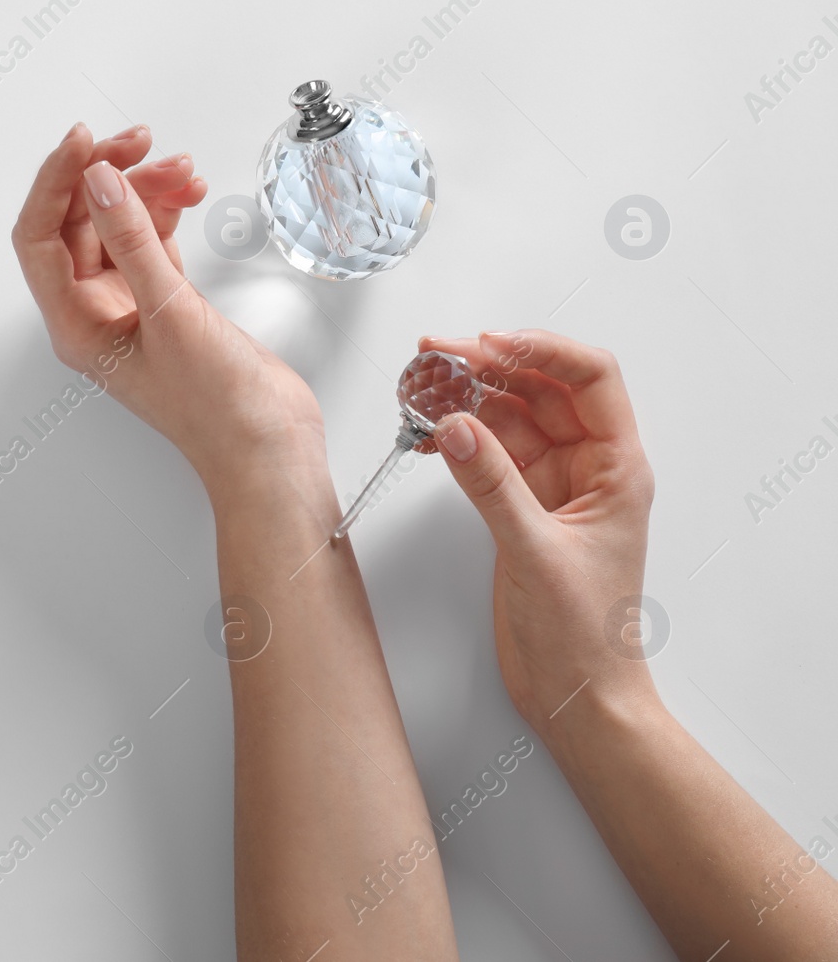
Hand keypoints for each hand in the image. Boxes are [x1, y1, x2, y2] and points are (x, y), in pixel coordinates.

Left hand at [10, 123, 324, 492]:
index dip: (55, 182)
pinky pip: (152, 240)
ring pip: (119, 226)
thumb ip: (132, 241)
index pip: (39, 237)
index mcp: (76, 326)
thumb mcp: (170, 313)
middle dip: (108, 176)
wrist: (271, 448)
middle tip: (141, 142)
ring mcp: (132, 307)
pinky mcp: (168, 303)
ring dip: (145, 189)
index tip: (85, 142)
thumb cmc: (218, 410)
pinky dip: (167, 211)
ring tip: (181, 168)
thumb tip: (99, 183)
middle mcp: (95, 314)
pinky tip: (188, 193)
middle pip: (78, 222)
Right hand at [418, 330, 658, 734]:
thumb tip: (457, 427)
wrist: (578, 697)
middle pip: (540, 389)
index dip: (542, 349)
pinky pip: (488, 454)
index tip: (490, 343)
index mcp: (618, 469)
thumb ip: (492, 486)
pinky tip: (430, 434)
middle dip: (489, 366)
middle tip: (437, 356)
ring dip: (466, 399)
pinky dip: (458, 438)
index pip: (590, 378)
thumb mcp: (535, 554)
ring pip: (508, 418)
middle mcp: (588, 469)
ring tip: (422, 388)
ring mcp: (552, 486)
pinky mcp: (521, 508)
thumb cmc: (586, 637)